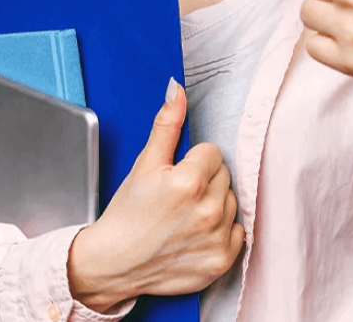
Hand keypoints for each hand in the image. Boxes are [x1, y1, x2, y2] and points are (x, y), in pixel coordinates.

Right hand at [67, 79, 243, 311]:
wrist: (115, 263)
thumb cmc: (128, 214)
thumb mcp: (145, 163)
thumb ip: (167, 123)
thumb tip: (176, 88)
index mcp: (190, 181)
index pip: (213, 152)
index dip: (192, 162)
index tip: (175, 177)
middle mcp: (208, 210)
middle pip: (224, 176)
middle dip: (205, 181)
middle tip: (178, 197)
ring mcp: (216, 237)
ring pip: (231, 201)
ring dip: (214, 204)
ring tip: (185, 216)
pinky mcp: (222, 260)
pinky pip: (238, 232)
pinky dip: (222, 232)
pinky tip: (197, 233)